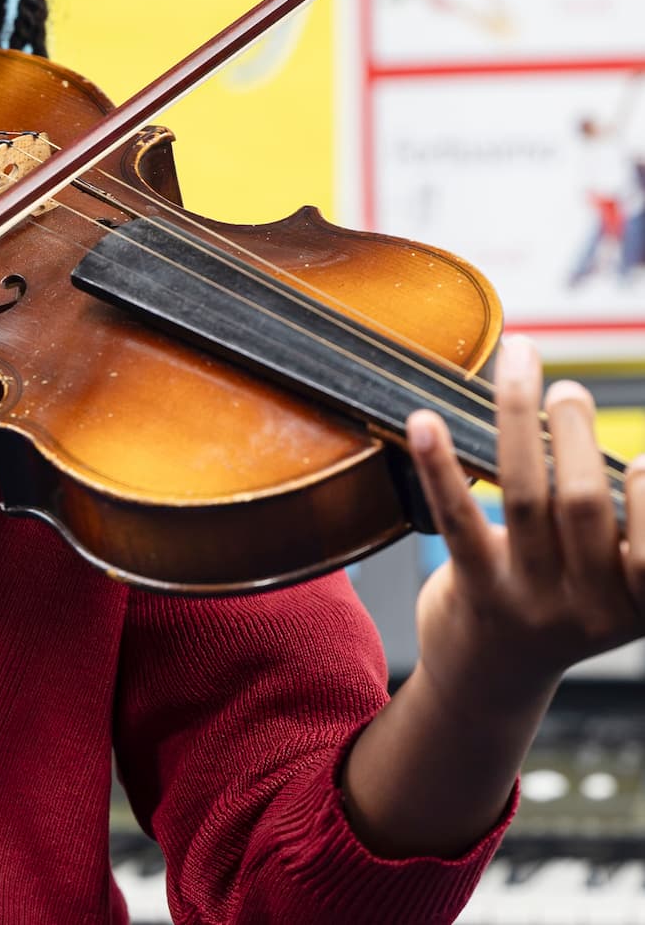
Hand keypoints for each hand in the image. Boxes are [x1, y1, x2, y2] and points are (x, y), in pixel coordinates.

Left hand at [407, 335, 644, 712]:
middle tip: (565, 390)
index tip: (636, 455)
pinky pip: (457, 519)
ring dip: (520, 421)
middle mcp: (592, 607)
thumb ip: (619, 523)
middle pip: (588, 502)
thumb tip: (590, 425)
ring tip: (519, 369)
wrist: (489, 679)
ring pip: (527, 497)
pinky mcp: (476, 590)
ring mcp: (531, 600)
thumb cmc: (556, 605)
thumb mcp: (609, 579)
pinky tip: (423, 420)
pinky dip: (439, 465)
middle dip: (576, 433)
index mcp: (640, 603)